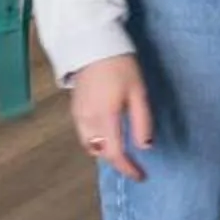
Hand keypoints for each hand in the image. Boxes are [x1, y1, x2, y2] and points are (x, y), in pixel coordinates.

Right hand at [69, 55, 152, 181]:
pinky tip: (107, 134)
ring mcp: (78, 115)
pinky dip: (95, 141)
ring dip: (104, 152)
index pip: (115, 154)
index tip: (140, 176)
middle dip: (117, 162)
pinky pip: (84, 134)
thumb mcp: (138, 92)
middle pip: (101, 153)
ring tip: (120, 150)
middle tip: (133, 164)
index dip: (128, 169)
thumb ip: (142, 121)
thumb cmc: (120, 65)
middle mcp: (88, 121)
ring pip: (89, 146)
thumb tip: (144, 146)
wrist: (92, 43)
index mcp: (105, 118)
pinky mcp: (74, 108)